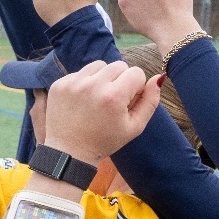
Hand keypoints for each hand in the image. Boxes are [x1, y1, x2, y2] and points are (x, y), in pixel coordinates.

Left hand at [44, 59, 162, 163]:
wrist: (68, 153)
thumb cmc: (104, 141)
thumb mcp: (135, 127)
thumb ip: (151, 101)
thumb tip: (159, 77)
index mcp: (113, 96)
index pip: (136, 72)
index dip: (135, 88)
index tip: (125, 103)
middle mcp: (92, 85)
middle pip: (119, 65)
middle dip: (120, 81)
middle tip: (111, 102)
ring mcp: (73, 84)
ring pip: (100, 65)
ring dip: (102, 78)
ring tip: (98, 99)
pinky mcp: (59, 85)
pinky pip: (80, 73)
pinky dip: (85, 83)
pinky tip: (82, 102)